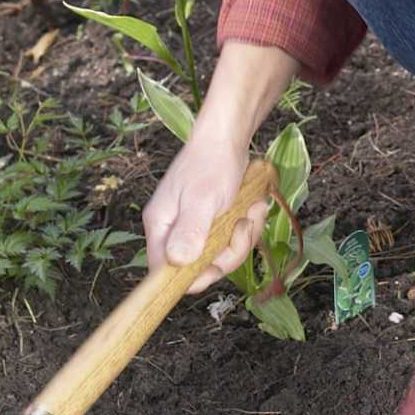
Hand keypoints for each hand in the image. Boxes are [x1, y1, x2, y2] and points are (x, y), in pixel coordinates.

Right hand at [142, 129, 269, 290]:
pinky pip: (231, 240)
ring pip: (221, 254)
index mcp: (161, 227)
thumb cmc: (211, 164)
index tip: (216, 267)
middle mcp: (174, 231)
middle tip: (243, 225)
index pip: (163, 271)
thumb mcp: (202, 199)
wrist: (228, 137)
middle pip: (199, 267)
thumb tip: (177, 263)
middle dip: (229, 251)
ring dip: (243, 236)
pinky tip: (254, 206)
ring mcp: (194, 227)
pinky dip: (247, 226)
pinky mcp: (213, 222)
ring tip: (253, 210)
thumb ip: (190, 231)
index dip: (190, 278)